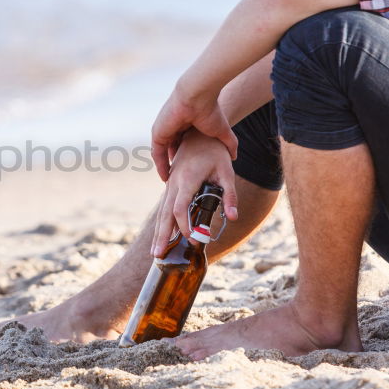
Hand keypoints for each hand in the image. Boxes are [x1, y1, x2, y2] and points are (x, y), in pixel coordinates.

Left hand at [150, 87, 237, 182]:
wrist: (197, 97)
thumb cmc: (211, 111)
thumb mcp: (222, 131)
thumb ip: (229, 143)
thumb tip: (233, 157)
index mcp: (188, 125)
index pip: (185, 145)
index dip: (188, 159)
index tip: (191, 174)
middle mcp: (175, 128)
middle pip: (173, 150)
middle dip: (177, 165)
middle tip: (180, 182)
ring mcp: (165, 130)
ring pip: (164, 153)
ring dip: (167, 168)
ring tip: (172, 184)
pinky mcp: (158, 133)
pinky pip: (157, 153)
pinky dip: (160, 166)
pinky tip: (165, 178)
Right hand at [151, 130, 238, 256]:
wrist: (199, 133)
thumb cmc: (215, 152)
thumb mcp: (227, 172)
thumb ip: (230, 196)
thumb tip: (233, 217)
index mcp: (186, 180)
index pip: (180, 208)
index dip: (184, 226)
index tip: (192, 239)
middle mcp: (174, 183)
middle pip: (165, 214)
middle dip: (162, 236)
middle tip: (157, 256)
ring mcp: (170, 184)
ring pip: (162, 212)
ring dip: (158, 232)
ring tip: (156, 252)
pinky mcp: (171, 185)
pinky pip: (165, 206)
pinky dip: (162, 222)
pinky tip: (163, 235)